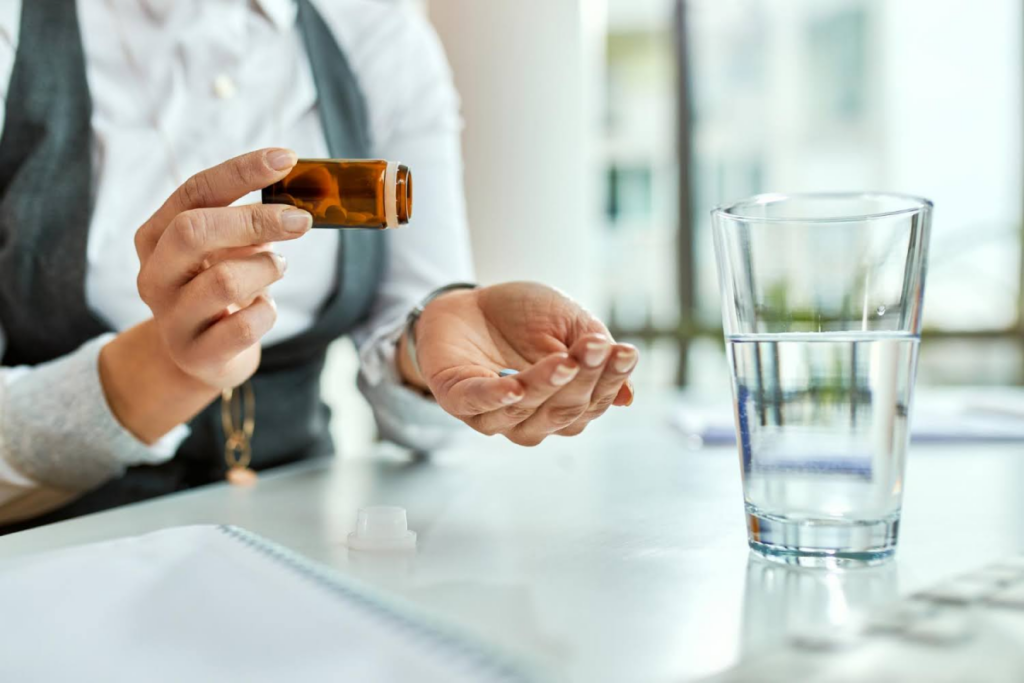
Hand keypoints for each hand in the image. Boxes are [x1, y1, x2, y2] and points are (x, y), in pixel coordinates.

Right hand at [134, 148, 310, 388]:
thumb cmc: (219, 290)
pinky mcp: (197, 355)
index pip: (194, 191)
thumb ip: (248, 222)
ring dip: (266, 270)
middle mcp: (154, 274)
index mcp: (156, 237)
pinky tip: (262, 309)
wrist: (200, 358)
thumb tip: (298, 196)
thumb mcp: (227, 249)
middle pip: (195, 230)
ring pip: (225, 280)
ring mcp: (171, 318)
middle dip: (256, 219)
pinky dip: (268, 312)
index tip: (287, 159)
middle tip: (301, 220)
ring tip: (275, 270)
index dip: (242, 171)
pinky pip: (246, 325)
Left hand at [407, 282, 637, 445]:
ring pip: (524, 411)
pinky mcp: (456, 399)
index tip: (625, 352)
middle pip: (563, 411)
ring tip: (564, 360)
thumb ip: (595, 355)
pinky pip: (476, 404)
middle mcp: (530, 419)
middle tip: (597, 348)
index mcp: (562, 405)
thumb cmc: (526, 317)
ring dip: (546, 386)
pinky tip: (515, 386)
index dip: (610, 380)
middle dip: (584, 380)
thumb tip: (627, 398)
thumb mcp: (569, 324)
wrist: (471, 301)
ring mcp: (492, 414)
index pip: (593, 403)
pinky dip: (495, 398)